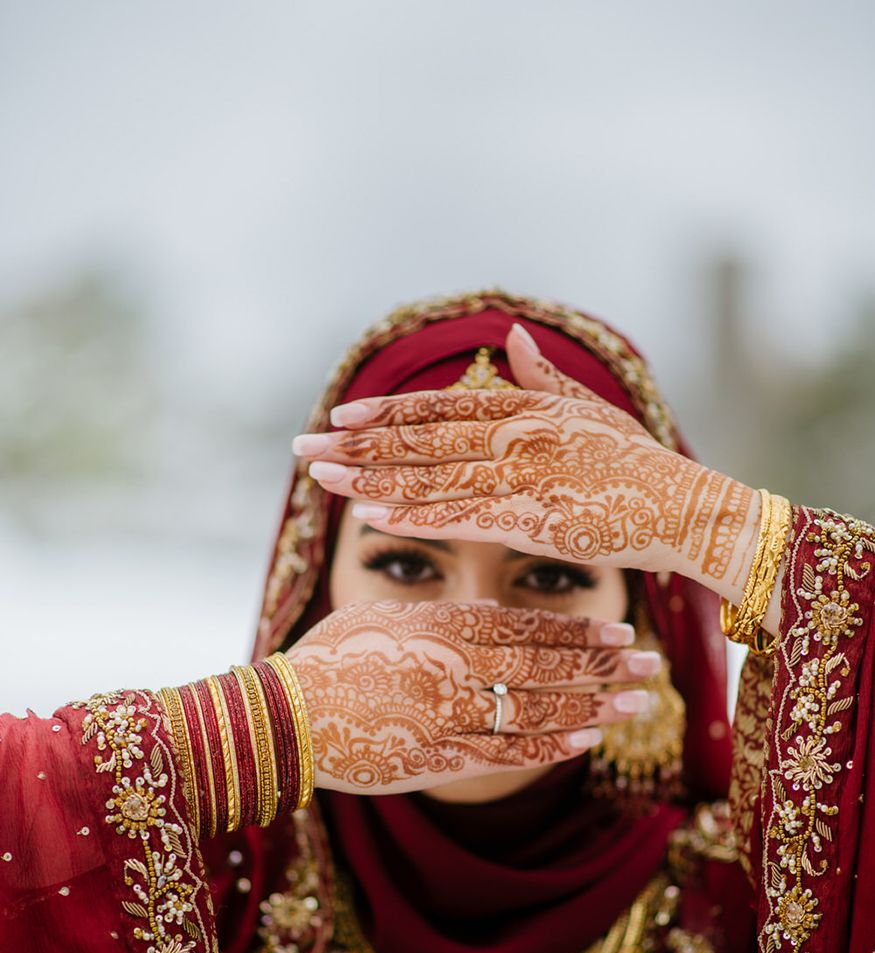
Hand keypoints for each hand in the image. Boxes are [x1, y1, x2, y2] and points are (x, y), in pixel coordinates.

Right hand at [287, 600, 659, 793]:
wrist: (279, 720)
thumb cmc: (324, 661)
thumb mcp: (379, 618)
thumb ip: (437, 617)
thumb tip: (489, 611)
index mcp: (437, 627)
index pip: (524, 627)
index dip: (576, 631)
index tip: (619, 630)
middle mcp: (450, 668)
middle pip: (543, 667)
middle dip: (602, 667)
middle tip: (648, 665)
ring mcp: (444, 716)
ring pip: (534, 710)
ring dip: (591, 708)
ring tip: (635, 705)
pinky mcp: (433, 760)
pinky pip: (501, 753)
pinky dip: (546, 746)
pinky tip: (584, 741)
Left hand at [297, 327, 757, 589]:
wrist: (691, 513)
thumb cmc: (640, 467)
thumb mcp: (591, 413)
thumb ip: (542, 379)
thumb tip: (507, 336)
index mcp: (529, 407)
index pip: (443, 409)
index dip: (387, 414)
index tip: (339, 416)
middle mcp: (521, 435)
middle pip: (423, 440)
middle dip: (357, 445)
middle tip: (302, 448)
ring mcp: (527, 477)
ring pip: (434, 477)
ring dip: (372, 480)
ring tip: (322, 481)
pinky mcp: (538, 521)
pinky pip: (465, 518)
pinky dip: (418, 517)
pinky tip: (374, 518)